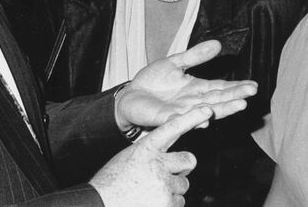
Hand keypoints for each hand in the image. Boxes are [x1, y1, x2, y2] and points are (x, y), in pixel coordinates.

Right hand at [90, 107, 210, 206]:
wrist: (101, 204)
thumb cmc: (111, 182)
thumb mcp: (129, 158)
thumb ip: (150, 153)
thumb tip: (168, 158)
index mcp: (146, 149)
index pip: (173, 128)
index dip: (191, 118)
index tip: (207, 110)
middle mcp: (158, 164)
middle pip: (189, 160)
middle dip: (183, 168)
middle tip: (167, 175)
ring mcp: (164, 185)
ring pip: (183, 185)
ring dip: (172, 190)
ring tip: (149, 193)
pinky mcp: (167, 204)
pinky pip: (179, 203)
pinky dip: (168, 205)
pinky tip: (150, 203)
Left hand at [114, 40, 256, 129]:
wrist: (130, 95)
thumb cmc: (154, 81)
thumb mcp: (176, 62)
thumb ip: (196, 56)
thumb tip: (218, 43)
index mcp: (197, 89)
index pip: (220, 88)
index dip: (237, 87)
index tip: (253, 85)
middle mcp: (193, 102)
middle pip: (218, 100)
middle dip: (235, 97)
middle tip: (251, 93)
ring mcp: (181, 112)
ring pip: (205, 112)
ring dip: (222, 109)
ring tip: (239, 105)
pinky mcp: (166, 118)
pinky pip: (181, 119)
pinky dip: (193, 119)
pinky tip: (205, 117)